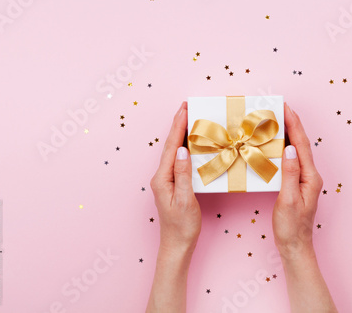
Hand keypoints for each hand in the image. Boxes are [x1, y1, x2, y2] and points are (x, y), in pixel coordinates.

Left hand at [147, 102, 200, 312]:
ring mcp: (166, 180)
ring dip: (181, 134)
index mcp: (163, 178)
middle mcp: (161, 176)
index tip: (184, 109)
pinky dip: (184, 147)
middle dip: (178, 125)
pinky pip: (178, 160)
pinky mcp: (172, 184)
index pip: (172, 147)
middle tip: (186, 107)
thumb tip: (183, 151)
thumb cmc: (182, 226)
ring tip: (188, 118)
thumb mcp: (186, 200)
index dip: (178, 127)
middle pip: (171, 145)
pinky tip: (190, 143)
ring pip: (174, 152)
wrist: (177, 244)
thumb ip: (183, 174)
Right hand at [272, 103, 336, 312]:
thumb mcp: (288, 200)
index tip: (285, 107)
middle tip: (279, 107)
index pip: (301, 145)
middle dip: (291, 123)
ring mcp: (305, 179)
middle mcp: (310, 175)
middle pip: (300, 143)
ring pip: (296, 150)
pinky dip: (283, 147)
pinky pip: (291, 160)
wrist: (295, 245)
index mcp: (310, 177)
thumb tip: (288, 150)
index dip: (293, 124)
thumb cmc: (291, 227)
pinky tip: (275, 144)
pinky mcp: (297, 183)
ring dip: (287, 133)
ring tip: (276, 120)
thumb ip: (290, 174)